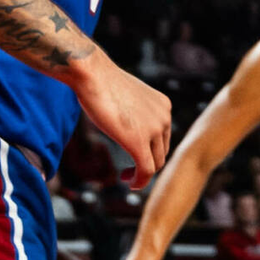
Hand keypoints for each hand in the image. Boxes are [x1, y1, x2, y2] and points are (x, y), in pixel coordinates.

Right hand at [70, 50, 171, 186]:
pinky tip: (129, 184)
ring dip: (141, 175)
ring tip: (126, 177)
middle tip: (127, 172)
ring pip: (155, 164)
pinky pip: (146, 170)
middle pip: (161, 152)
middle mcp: (164, 116)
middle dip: (146, 164)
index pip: (163, 138)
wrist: (94, 76)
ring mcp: (154, 129)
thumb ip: (136, 112)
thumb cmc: (105, 85)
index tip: (134, 159)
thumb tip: (131, 125)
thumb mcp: (129, 98)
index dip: (151, 152)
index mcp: (164, 106)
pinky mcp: (139, 141)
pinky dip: (139, 181)